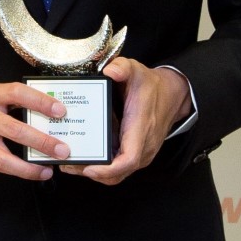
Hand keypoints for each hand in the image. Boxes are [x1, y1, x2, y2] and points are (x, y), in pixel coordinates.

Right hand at [0, 82, 70, 180]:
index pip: (18, 94)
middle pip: (16, 130)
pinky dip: (17, 171)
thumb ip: (8, 101)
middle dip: (42, 141)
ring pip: (5, 158)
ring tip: (48, 169)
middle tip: (62, 149)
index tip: (60, 110)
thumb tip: (40, 110)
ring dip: (30, 167)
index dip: (41, 101)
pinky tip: (31, 171)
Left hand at [59, 59, 191, 185]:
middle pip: (119, 172)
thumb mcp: (136, 70)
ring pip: (118, 174)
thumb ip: (123, 67)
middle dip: (93, 173)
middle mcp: (143, 146)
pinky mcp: (137, 153)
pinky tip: (84, 159)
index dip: (109, 168)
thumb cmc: (150, 86)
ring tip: (70, 164)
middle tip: (68, 165)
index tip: (89, 169)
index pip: (129, 159)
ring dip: (96, 173)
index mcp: (141, 128)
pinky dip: (102, 169)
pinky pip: (120, 168)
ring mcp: (141, 152)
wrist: (171, 95)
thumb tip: (110, 71)